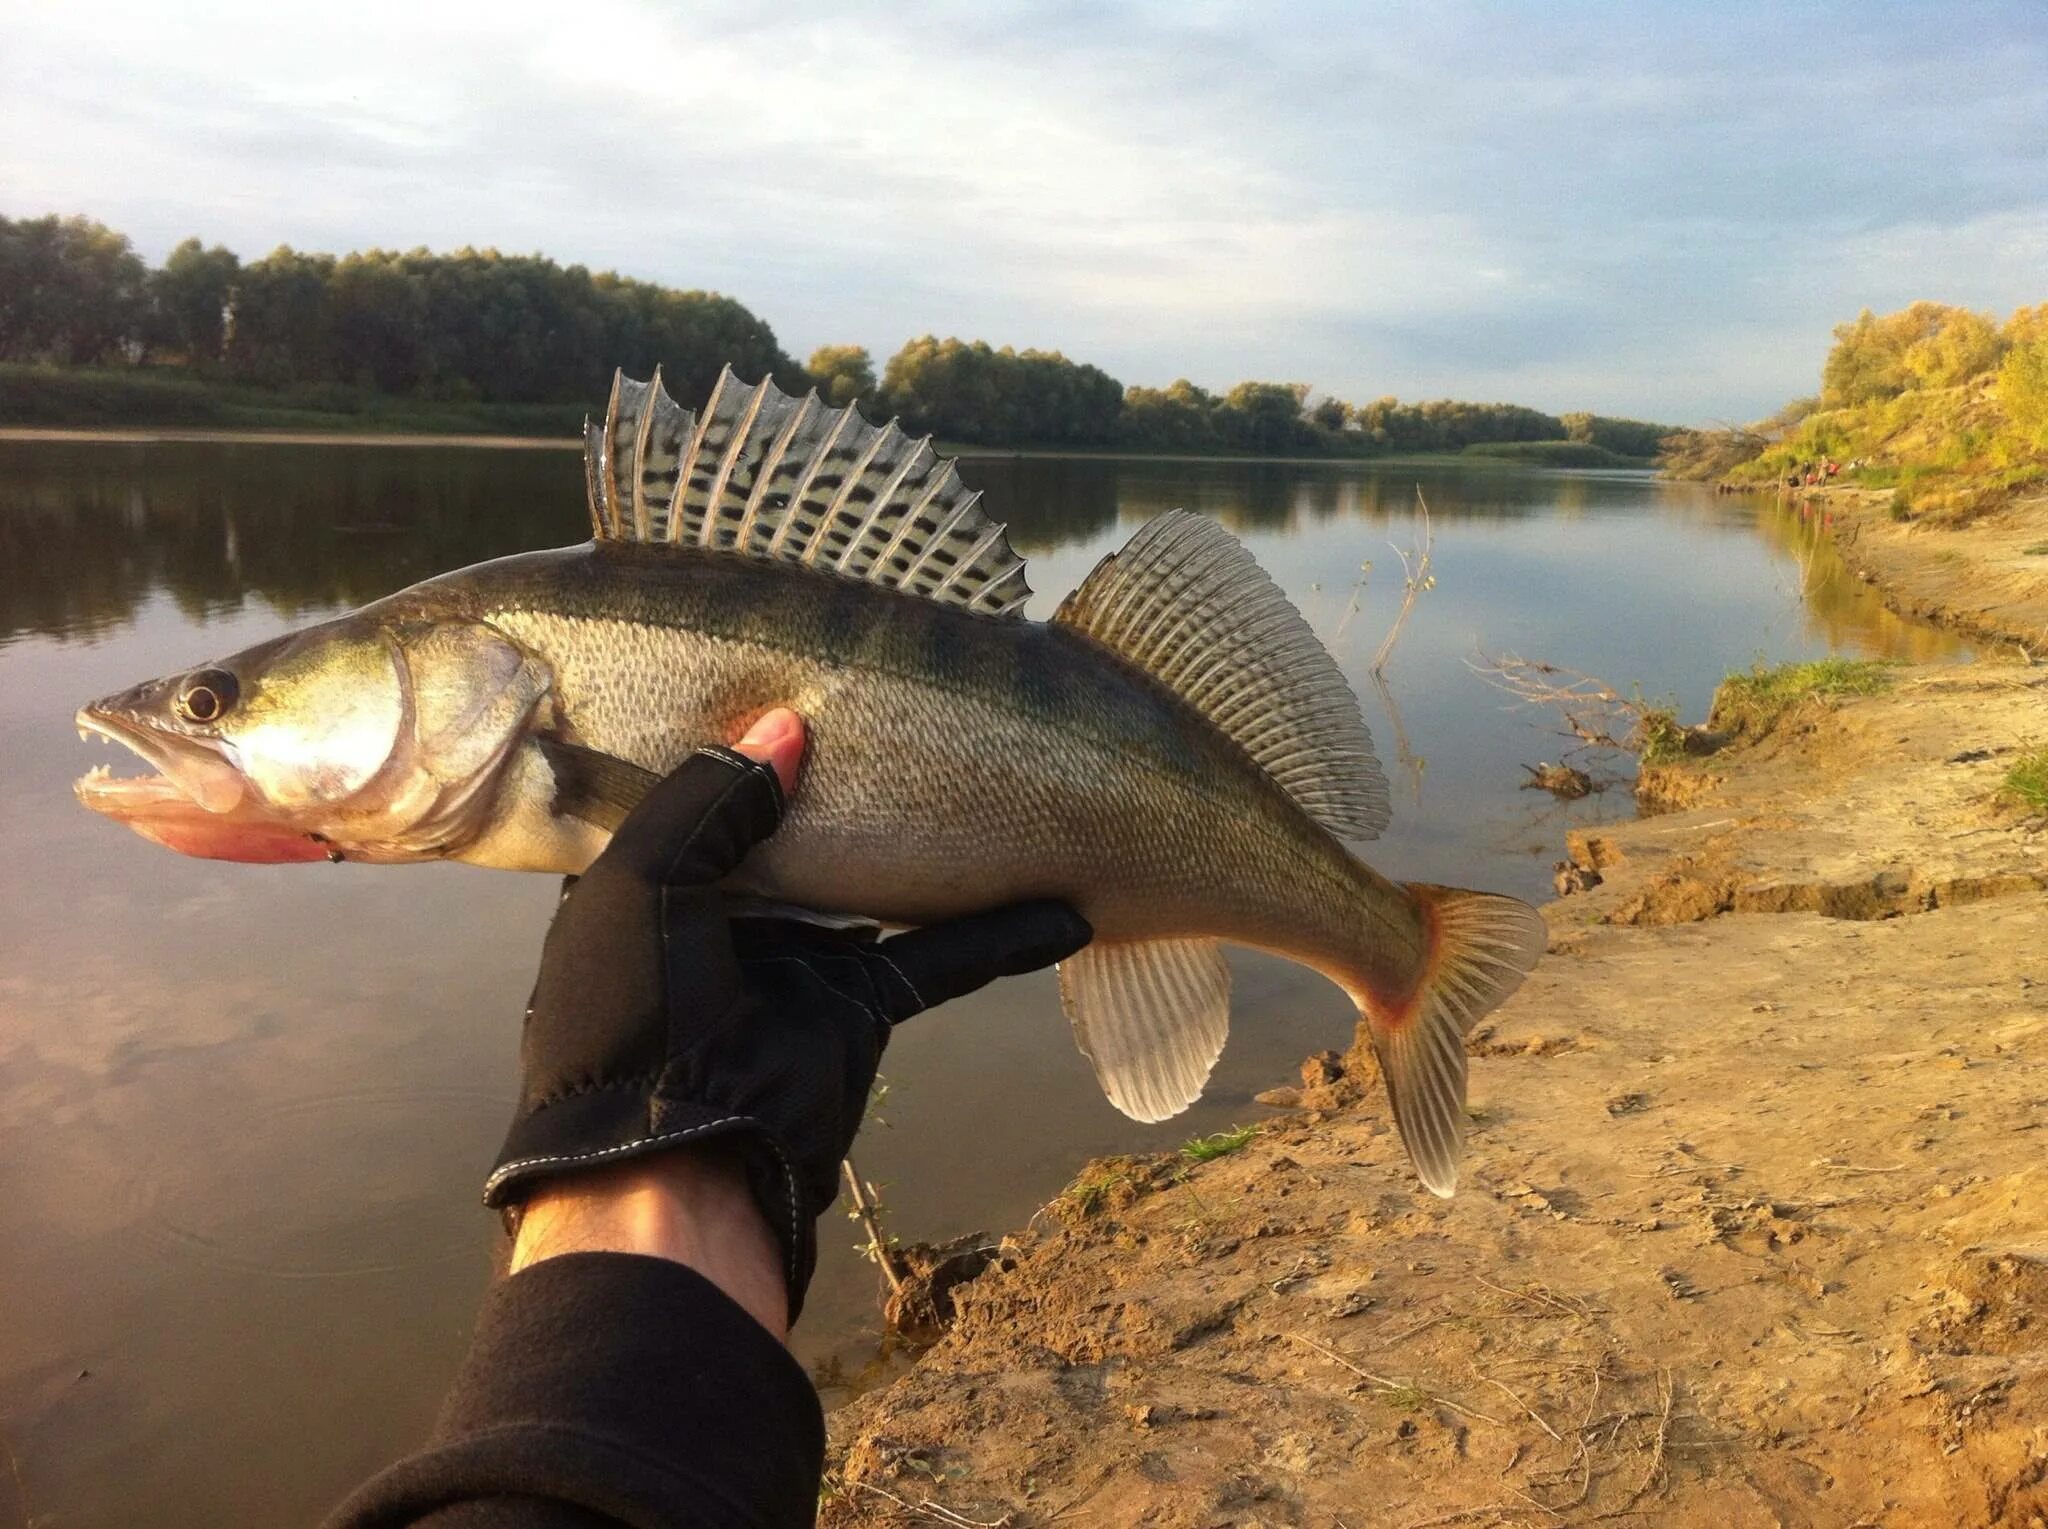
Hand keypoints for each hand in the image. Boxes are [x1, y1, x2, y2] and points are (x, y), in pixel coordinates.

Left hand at [484, 710, 1091, 1324]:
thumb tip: (789, 724)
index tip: (791, 670)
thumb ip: (709, 798)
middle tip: (905, 706)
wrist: (678, 1178)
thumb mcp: (642, 887)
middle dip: (844, 777)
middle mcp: (720, 912)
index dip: (737, 738)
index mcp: (647, 882)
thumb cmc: (632, 1019)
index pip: (695, 791)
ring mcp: (795, 959)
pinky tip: (1064, 906)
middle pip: (794, 826)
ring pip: (873, 881)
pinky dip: (996, 934)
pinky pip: (934, 957)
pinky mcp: (857, 1006)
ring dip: (924, 844)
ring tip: (988, 780)